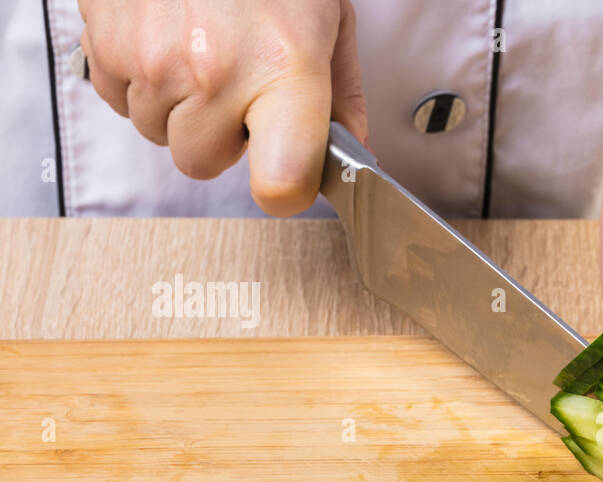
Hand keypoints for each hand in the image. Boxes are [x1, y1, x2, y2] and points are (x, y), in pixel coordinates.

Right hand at [78, 0, 366, 215]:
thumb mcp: (328, 22)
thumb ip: (340, 96)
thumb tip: (347, 153)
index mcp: (284, 69)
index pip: (282, 182)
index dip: (286, 190)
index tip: (288, 178)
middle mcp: (214, 71)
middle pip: (203, 163)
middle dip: (221, 136)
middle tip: (238, 85)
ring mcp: (152, 59)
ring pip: (159, 134)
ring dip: (180, 107)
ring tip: (202, 49)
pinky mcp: (104, 42)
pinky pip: (121, 100)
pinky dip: (141, 81)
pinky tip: (165, 39)